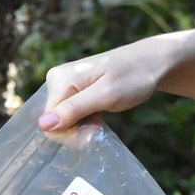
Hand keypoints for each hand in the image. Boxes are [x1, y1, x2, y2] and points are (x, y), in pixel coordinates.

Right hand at [38, 41, 158, 131]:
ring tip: (100, 118)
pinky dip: (84, 121)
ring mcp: (63, 86)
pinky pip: (69, 116)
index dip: (69, 132)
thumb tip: (43, 125)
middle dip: (75, 129)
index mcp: (59, 79)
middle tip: (98, 123)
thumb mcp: (105, 95)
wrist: (152, 63)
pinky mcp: (72, 92)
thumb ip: (74, 109)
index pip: (49, 121)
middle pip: (54, 121)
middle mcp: (56, 80)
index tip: (93, 129)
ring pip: (62, 121)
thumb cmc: (133, 76)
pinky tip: (97, 115)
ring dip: (81, 126)